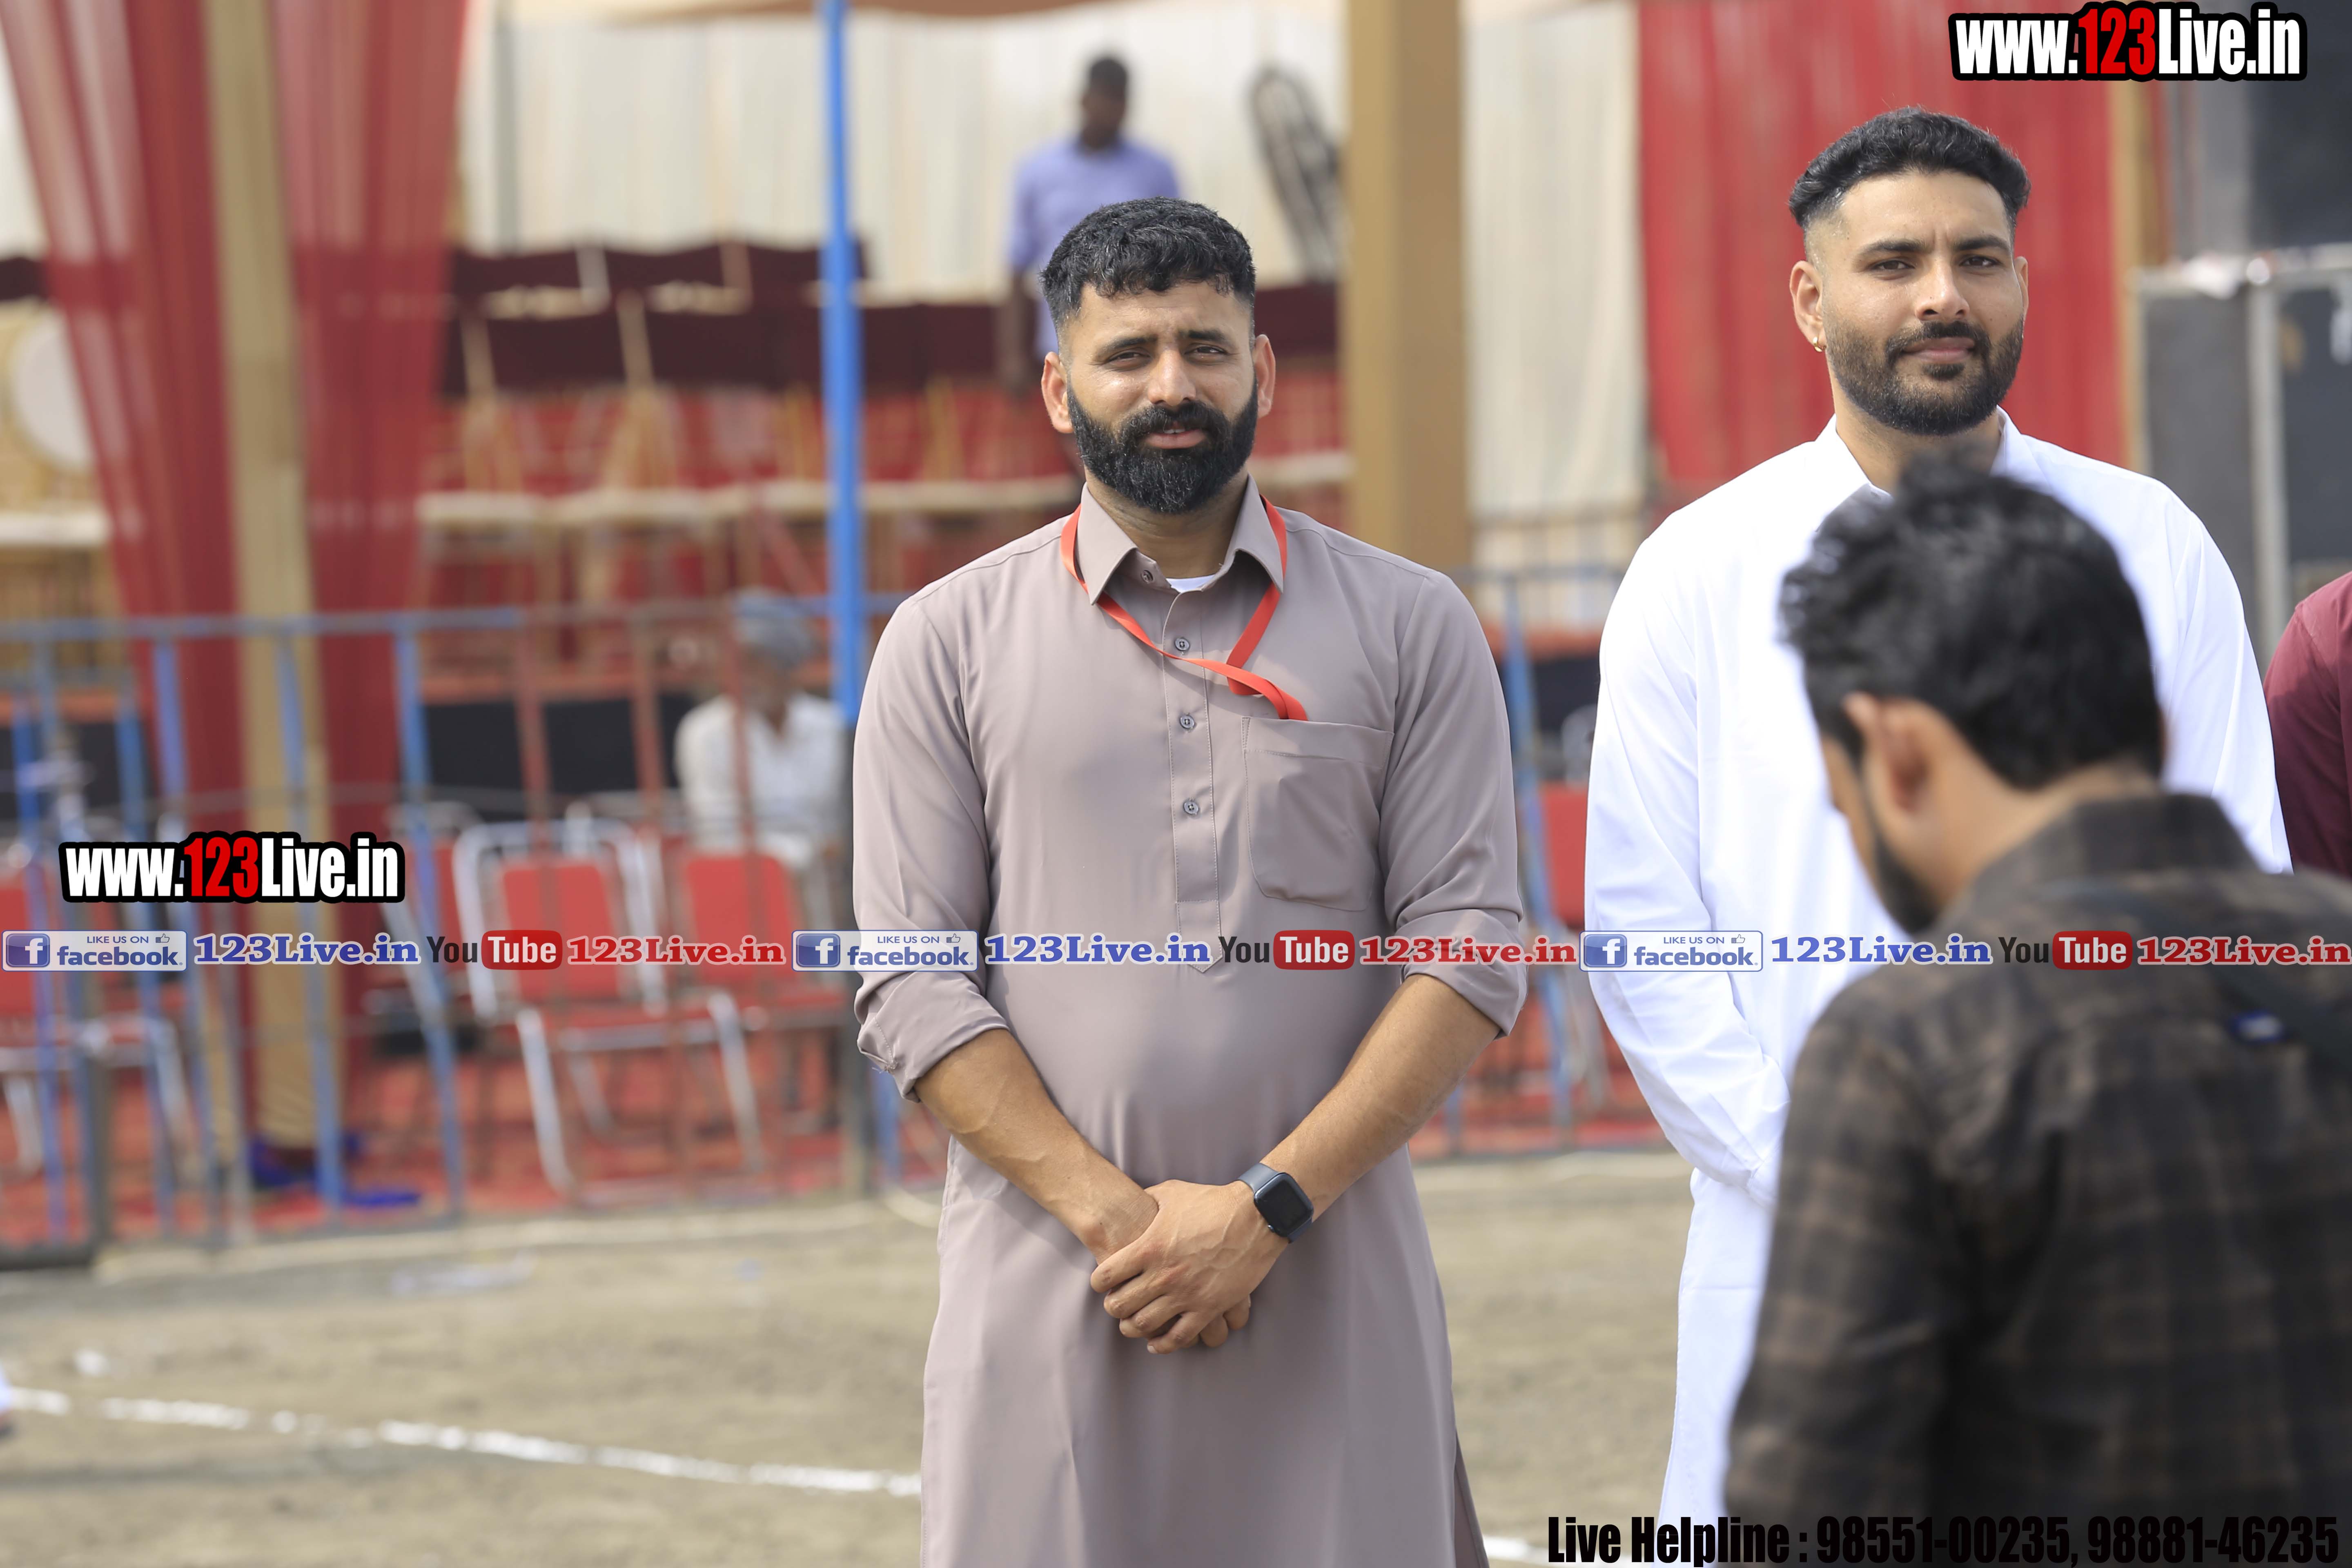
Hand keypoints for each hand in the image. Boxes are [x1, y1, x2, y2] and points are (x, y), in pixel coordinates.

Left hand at [1089, 1180, 1285, 1352]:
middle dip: (1112, 1307)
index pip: (1107, 1275)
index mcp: (1149, 1246)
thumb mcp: (1172, 1192)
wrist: (1255, 1216)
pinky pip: (1179, 1337)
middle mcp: (1163, 1274)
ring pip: (1145, 1325)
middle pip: (1120, 1305)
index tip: (1101, 1283)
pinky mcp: (1209, 1307)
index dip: (1099, 1282)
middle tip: (1114, 1305)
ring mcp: (1186, 1294)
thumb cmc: (1212, 1202)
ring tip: (1130, 1325)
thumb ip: (1147, 1199)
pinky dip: (1163, 1345)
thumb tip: (1133, 1200)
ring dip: (1132, 1328)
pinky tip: (1156, 1343)